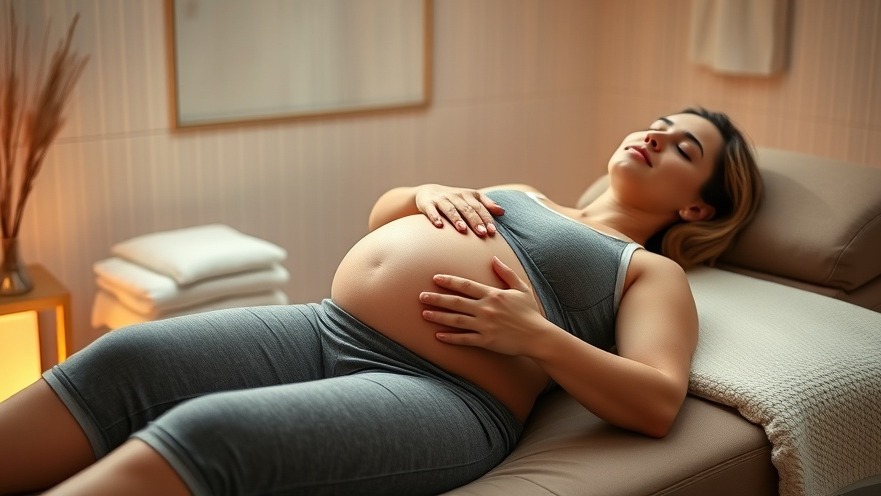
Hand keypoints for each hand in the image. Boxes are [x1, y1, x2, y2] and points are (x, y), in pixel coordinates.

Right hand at [414, 185, 504, 235]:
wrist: (428, 192)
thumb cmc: (454, 199)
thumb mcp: (471, 198)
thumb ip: (487, 204)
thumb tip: (502, 212)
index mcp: (467, 195)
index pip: (479, 207)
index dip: (486, 218)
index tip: (492, 231)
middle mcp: (455, 196)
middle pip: (466, 209)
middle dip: (475, 221)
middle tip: (482, 233)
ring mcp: (441, 199)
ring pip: (450, 209)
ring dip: (456, 219)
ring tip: (462, 229)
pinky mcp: (427, 203)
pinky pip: (431, 211)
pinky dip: (435, 217)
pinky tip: (439, 225)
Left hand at [419, 257, 547, 355]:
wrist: (538, 336)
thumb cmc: (530, 312)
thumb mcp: (521, 288)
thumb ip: (506, 273)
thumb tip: (493, 259)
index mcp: (493, 294)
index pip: (466, 285)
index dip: (449, 281)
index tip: (435, 278)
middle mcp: (486, 309)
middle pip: (456, 302)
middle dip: (436, 298)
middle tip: (421, 296)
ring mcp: (485, 325)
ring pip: (456, 320)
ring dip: (439, 317)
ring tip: (424, 314)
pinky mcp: (486, 341)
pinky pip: (464, 339)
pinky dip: (450, 338)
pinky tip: (438, 336)